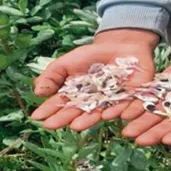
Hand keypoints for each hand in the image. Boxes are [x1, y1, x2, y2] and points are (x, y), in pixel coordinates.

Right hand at [30, 29, 158, 130]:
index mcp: (77, 97)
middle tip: (52, 125)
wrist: (120, 46)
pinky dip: (119, 110)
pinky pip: (126, 105)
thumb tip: (37, 93)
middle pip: (79, 112)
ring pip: (101, 112)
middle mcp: (93, 104)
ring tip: (77, 125)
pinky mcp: (132, 98)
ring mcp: (112, 102)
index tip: (38, 117)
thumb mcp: (67, 63)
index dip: (50, 111)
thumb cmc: (91, 56)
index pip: (62, 104)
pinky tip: (108, 114)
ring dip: (90, 119)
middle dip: (66, 118)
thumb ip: (52, 76)